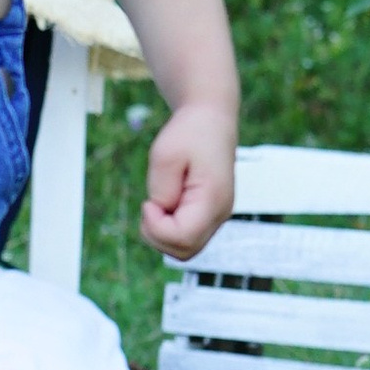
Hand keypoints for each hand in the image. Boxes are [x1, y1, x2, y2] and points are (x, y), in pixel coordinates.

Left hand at [139, 101, 235, 259]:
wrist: (211, 119)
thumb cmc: (190, 132)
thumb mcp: (165, 154)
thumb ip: (161, 189)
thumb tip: (161, 213)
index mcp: (214, 199)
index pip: (183, 237)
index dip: (156, 227)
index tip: (148, 202)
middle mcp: (221, 213)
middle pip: (185, 250)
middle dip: (157, 235)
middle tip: (149, 205)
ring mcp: (218, 216)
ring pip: (185, 248)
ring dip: (162, 233)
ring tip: (157, 203)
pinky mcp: (210, 214)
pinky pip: (187, 236)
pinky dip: (169, 228)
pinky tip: (164, 204)